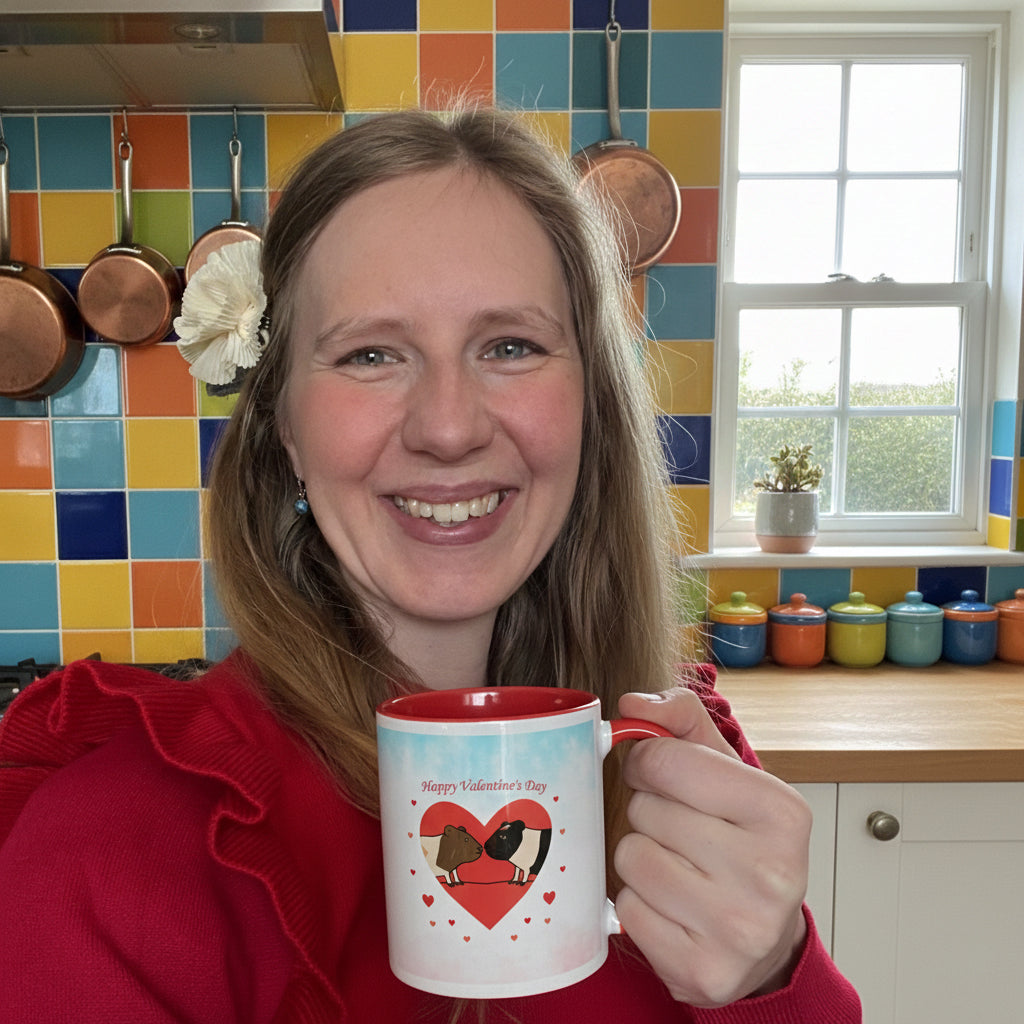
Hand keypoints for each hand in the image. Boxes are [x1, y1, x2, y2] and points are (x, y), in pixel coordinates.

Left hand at [614, 687, 809, 1007]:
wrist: (767, 938)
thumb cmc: (741, 840)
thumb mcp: (727, 769)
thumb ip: (682, 719)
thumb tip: (632, 703)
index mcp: (781, 811)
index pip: (666, 760)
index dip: (647, 761)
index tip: (656, 772)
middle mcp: (770, 873)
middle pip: (645, 811)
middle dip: (648, 812)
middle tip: (677, 828)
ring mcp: (739, 929)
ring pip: (631, 859)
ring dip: (640, 857)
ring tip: (676, 865)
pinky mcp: (703, 971)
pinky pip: (627, 911)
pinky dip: (639, 903)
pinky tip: (672, 906)